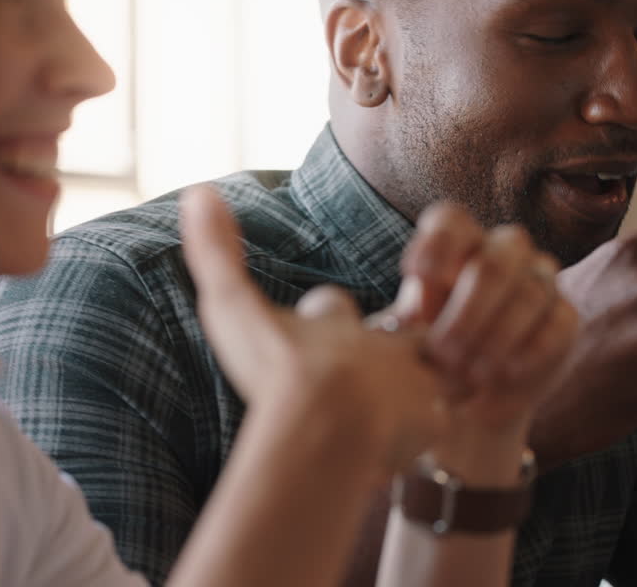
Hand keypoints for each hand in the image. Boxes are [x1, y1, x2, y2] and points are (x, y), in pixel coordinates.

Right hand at [180, 185, 446, 471]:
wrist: (330, 428)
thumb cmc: (278, 371)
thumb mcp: (233, 310)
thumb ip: (216, 254)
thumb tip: (198, 191)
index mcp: (333, 323)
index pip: (330, 307)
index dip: (324, 314)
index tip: (318, 318)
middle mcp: (378, 347)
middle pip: (390, 334)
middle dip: (384, 344)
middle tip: (367, 369)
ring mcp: (410, 385)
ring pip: (423, 376)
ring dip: (410, 387)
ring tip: (396, 407)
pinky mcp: (433, 422)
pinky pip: (439, 423)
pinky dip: (425, 430)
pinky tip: (410, 445)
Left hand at [392, 204, 577, 446]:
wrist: (469, 390)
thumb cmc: (430, 350)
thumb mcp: (406, 335)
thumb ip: (406, 322)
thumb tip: (411, 320)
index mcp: (458, 243)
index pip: (452, 220)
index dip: (436, 242)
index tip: (415, 275)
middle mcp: (504, 252)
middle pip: (495, 262)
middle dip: (468, 310)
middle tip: (443, 353)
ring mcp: (540, 280)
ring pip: (531, 293)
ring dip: (498, 337)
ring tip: (469, 374)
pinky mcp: (564, 315)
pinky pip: (559, 323)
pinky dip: (531, 351)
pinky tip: (504, 373)